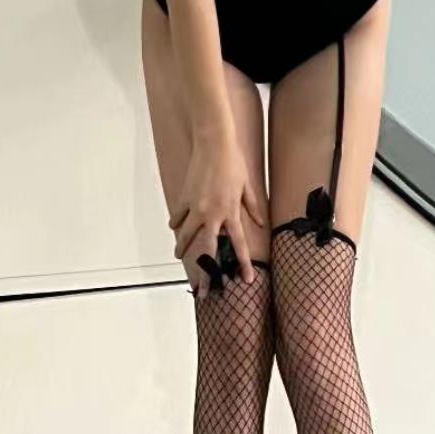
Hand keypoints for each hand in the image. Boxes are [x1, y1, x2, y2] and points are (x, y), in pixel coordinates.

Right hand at [170, 132, 264, 295]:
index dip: (243, 264)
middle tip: (203, 289)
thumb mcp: (248, 186)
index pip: (238, 244)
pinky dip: (177, 223)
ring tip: (179, 257)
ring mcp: (195, 208)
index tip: (247, 279)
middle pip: (208, 250)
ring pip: (186, 236)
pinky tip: (175, 228)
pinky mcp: (184, 198)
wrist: (214, 144)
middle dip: (206, 272)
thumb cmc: (233, 163)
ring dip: (183, 248)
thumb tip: (260, 222)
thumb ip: (253, 206)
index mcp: (230, 212)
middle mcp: (212, 215)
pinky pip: (179, 216)